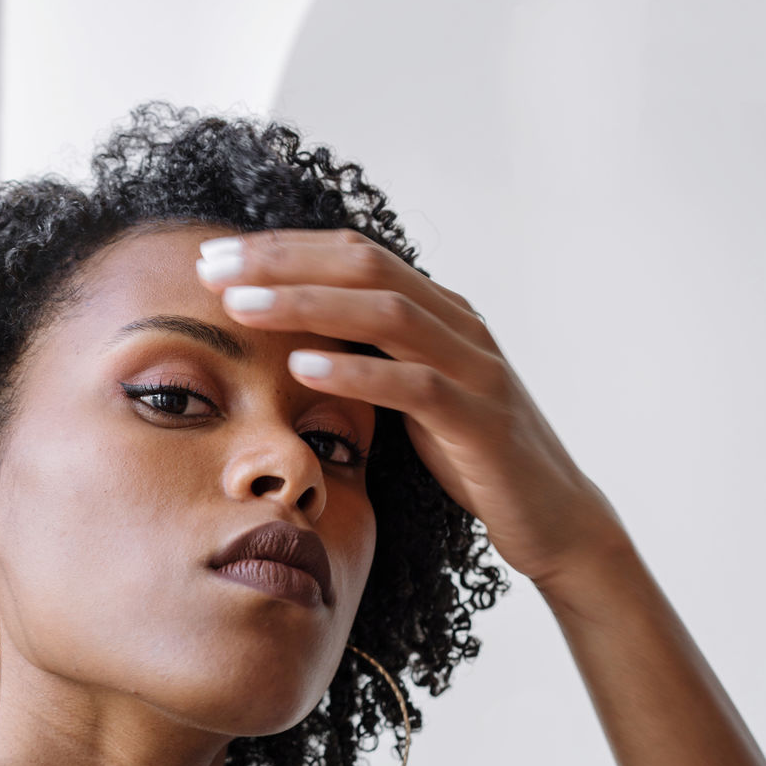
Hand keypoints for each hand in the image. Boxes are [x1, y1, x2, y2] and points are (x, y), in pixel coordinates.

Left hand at [197, 229, 627, 586]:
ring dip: (308, 305)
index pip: (354, 255)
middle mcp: (460, 326)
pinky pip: (414, 386)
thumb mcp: (415, 399)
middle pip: (364, 266)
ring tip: (241, 307)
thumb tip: (295, 342)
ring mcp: (476, 369)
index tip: (216, 256)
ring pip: (387, 314)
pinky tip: (303, 368)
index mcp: (441, 312)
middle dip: (282, 261)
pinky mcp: (482, 421)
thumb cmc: (474, 459)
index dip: (283, 248)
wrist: (554, 517)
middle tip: (211, 267)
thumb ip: (372, 360)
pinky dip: (357, 372)